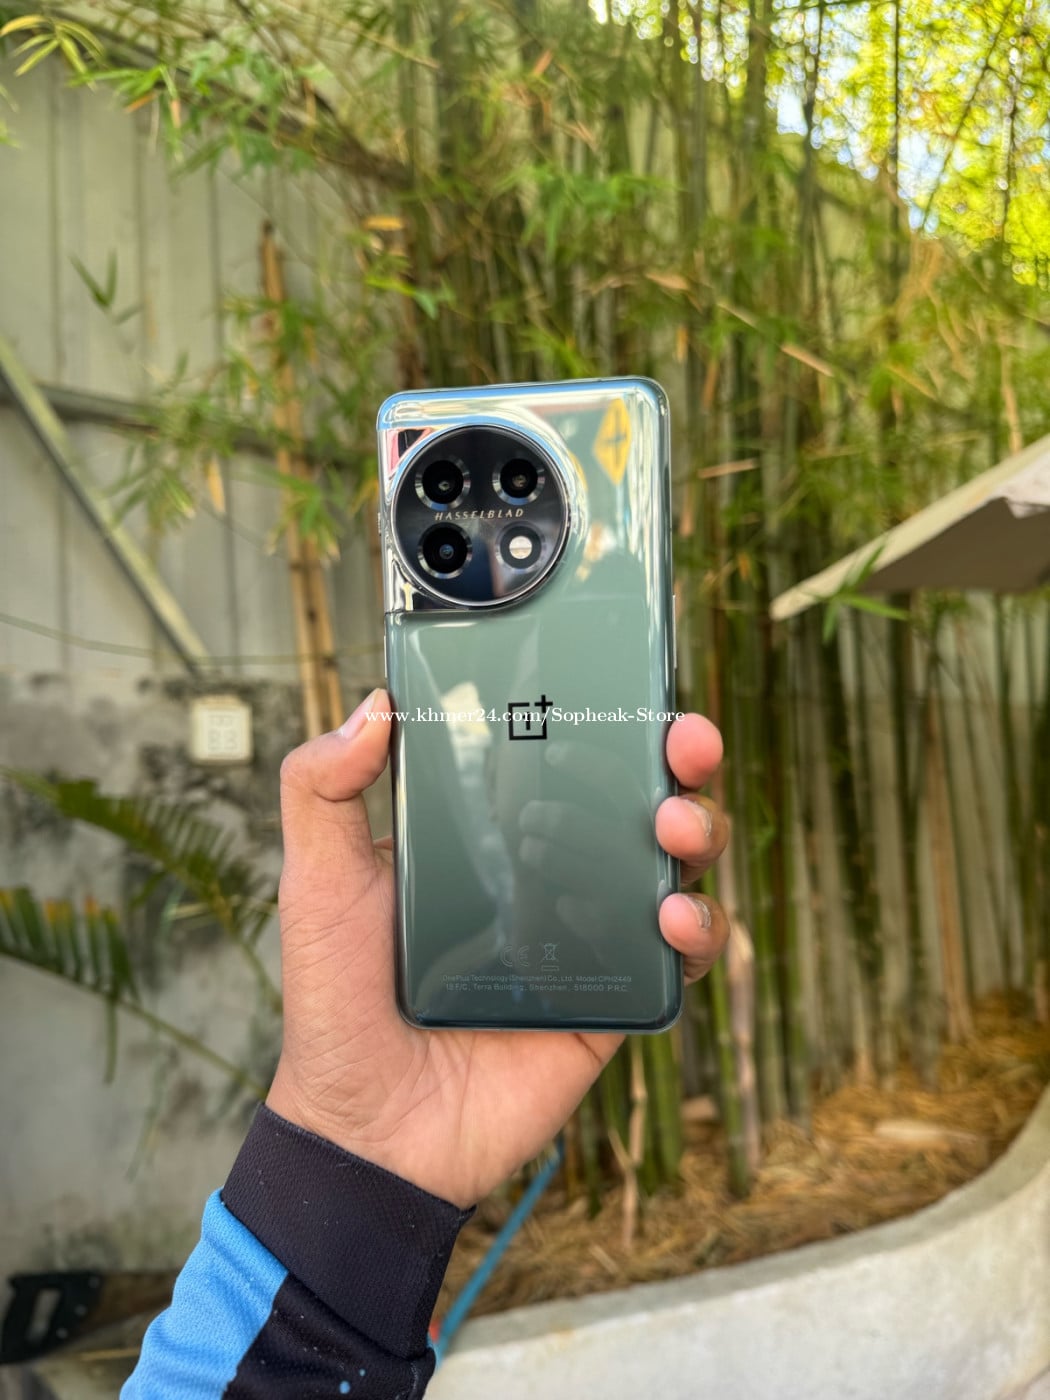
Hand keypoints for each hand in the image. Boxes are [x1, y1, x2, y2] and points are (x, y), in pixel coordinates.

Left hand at [266, 689, 728, 1207]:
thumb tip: (374, 702)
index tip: (629, 688)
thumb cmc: (337, 1001)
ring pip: (673, 868)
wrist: (369, 1130)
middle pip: (638, 801)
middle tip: (683, 745)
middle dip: (678, 764)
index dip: (607, 719)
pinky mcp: (612, 1001)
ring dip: (695, 833)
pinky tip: (669, 920)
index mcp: (491, 835)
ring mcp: (588, 937)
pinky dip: (694, 930)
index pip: (563, 759)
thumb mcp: (316, 882)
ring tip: (674, 829)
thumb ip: (324, 788)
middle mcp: (551, 875)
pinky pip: (677, 959)